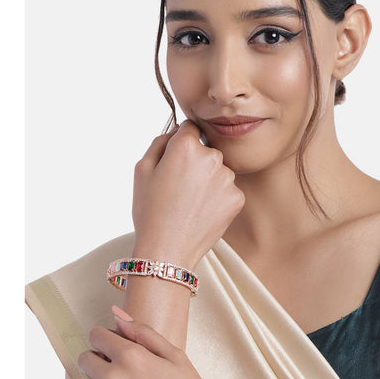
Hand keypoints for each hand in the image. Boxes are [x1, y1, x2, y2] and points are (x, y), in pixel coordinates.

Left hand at [61, 306, 227, 378]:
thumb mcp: (175, 356)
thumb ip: (143, 332)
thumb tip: (115, 312)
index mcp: (132, 356)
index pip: (96, 335)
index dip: (104, 339)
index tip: (112, 348)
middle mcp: (114, 378)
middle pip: (83, 359)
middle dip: (95, 361)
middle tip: (111, 372)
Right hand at [132, 120, 244, 267]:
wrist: (167, 250)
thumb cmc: (150, 211)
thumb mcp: (142, 169)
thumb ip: (161, 141)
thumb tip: (177, 131)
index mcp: (186, 146)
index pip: (190, 128)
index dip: (181, 143)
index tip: (176, 160)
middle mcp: (212, 157)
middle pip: (207, 150)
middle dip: (196, 163)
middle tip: (179, 188)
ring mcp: (227, 179)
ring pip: (219, 171)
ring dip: (208, 181)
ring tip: (190, 203)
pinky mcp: (237, 198)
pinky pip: (228, 190)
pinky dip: (218, 198)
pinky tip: (202, 212)